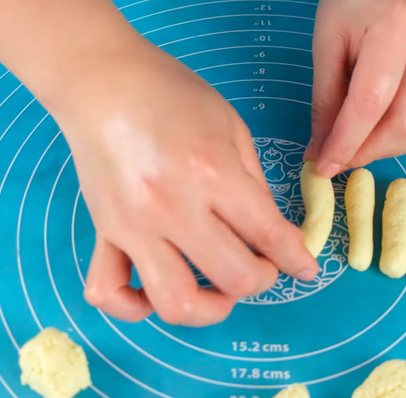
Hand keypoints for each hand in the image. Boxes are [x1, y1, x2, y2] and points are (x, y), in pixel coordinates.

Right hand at [53, 37, 317, 326]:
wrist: (100, 81)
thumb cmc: (171, 95)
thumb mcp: (231, 126)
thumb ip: (253, 184)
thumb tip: (270, 234)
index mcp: (213, 173)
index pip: (269, 236)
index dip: (297, 260)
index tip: (305, 269)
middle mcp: (173, 208)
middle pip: (234, 278)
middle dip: (262, 280)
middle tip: (262, 265)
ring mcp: (133, 227)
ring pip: (176, 304)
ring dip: (209, 309)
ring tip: (217, 290)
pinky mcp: (103, 234)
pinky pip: (109, 293)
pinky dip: (135, 307)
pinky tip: (154, 292)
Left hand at [305, 0, 405, 176]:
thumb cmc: (354, 1)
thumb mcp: (328, 42)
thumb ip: (325, 99)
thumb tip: (321, 151)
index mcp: (395, 27)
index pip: (371, 102)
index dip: (346, 143)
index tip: (324, 167)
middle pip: (404, 121)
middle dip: (367, 151)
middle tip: (338, 160)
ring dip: (386, 148)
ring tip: (358, 145)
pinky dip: (405, 135)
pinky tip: (381, 130)